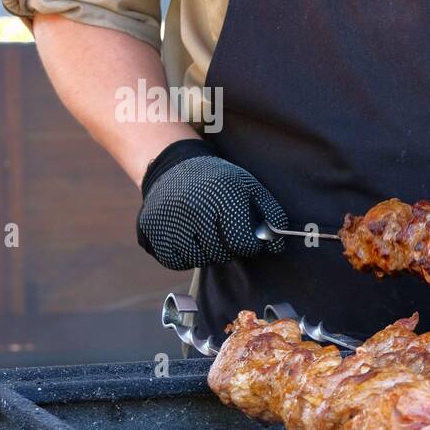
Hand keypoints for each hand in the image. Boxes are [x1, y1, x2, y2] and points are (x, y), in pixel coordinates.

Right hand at [136, 139, 286, 269]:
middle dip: (228, 249)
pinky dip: (184, 256)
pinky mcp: (151, 232)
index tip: (247, 237)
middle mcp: (194, 208)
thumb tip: (278, 246)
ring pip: (198, 259)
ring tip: (205, 233)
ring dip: (206, 253)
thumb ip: (270, 215)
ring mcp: (170, 221)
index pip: (243, 242)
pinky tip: (188, 237)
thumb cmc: (218, 182)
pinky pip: (175, 262)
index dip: (249, 245)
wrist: (173, 168)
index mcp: (223, 197)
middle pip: (221, 254)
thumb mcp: (250, 188)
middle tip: (224, 233)